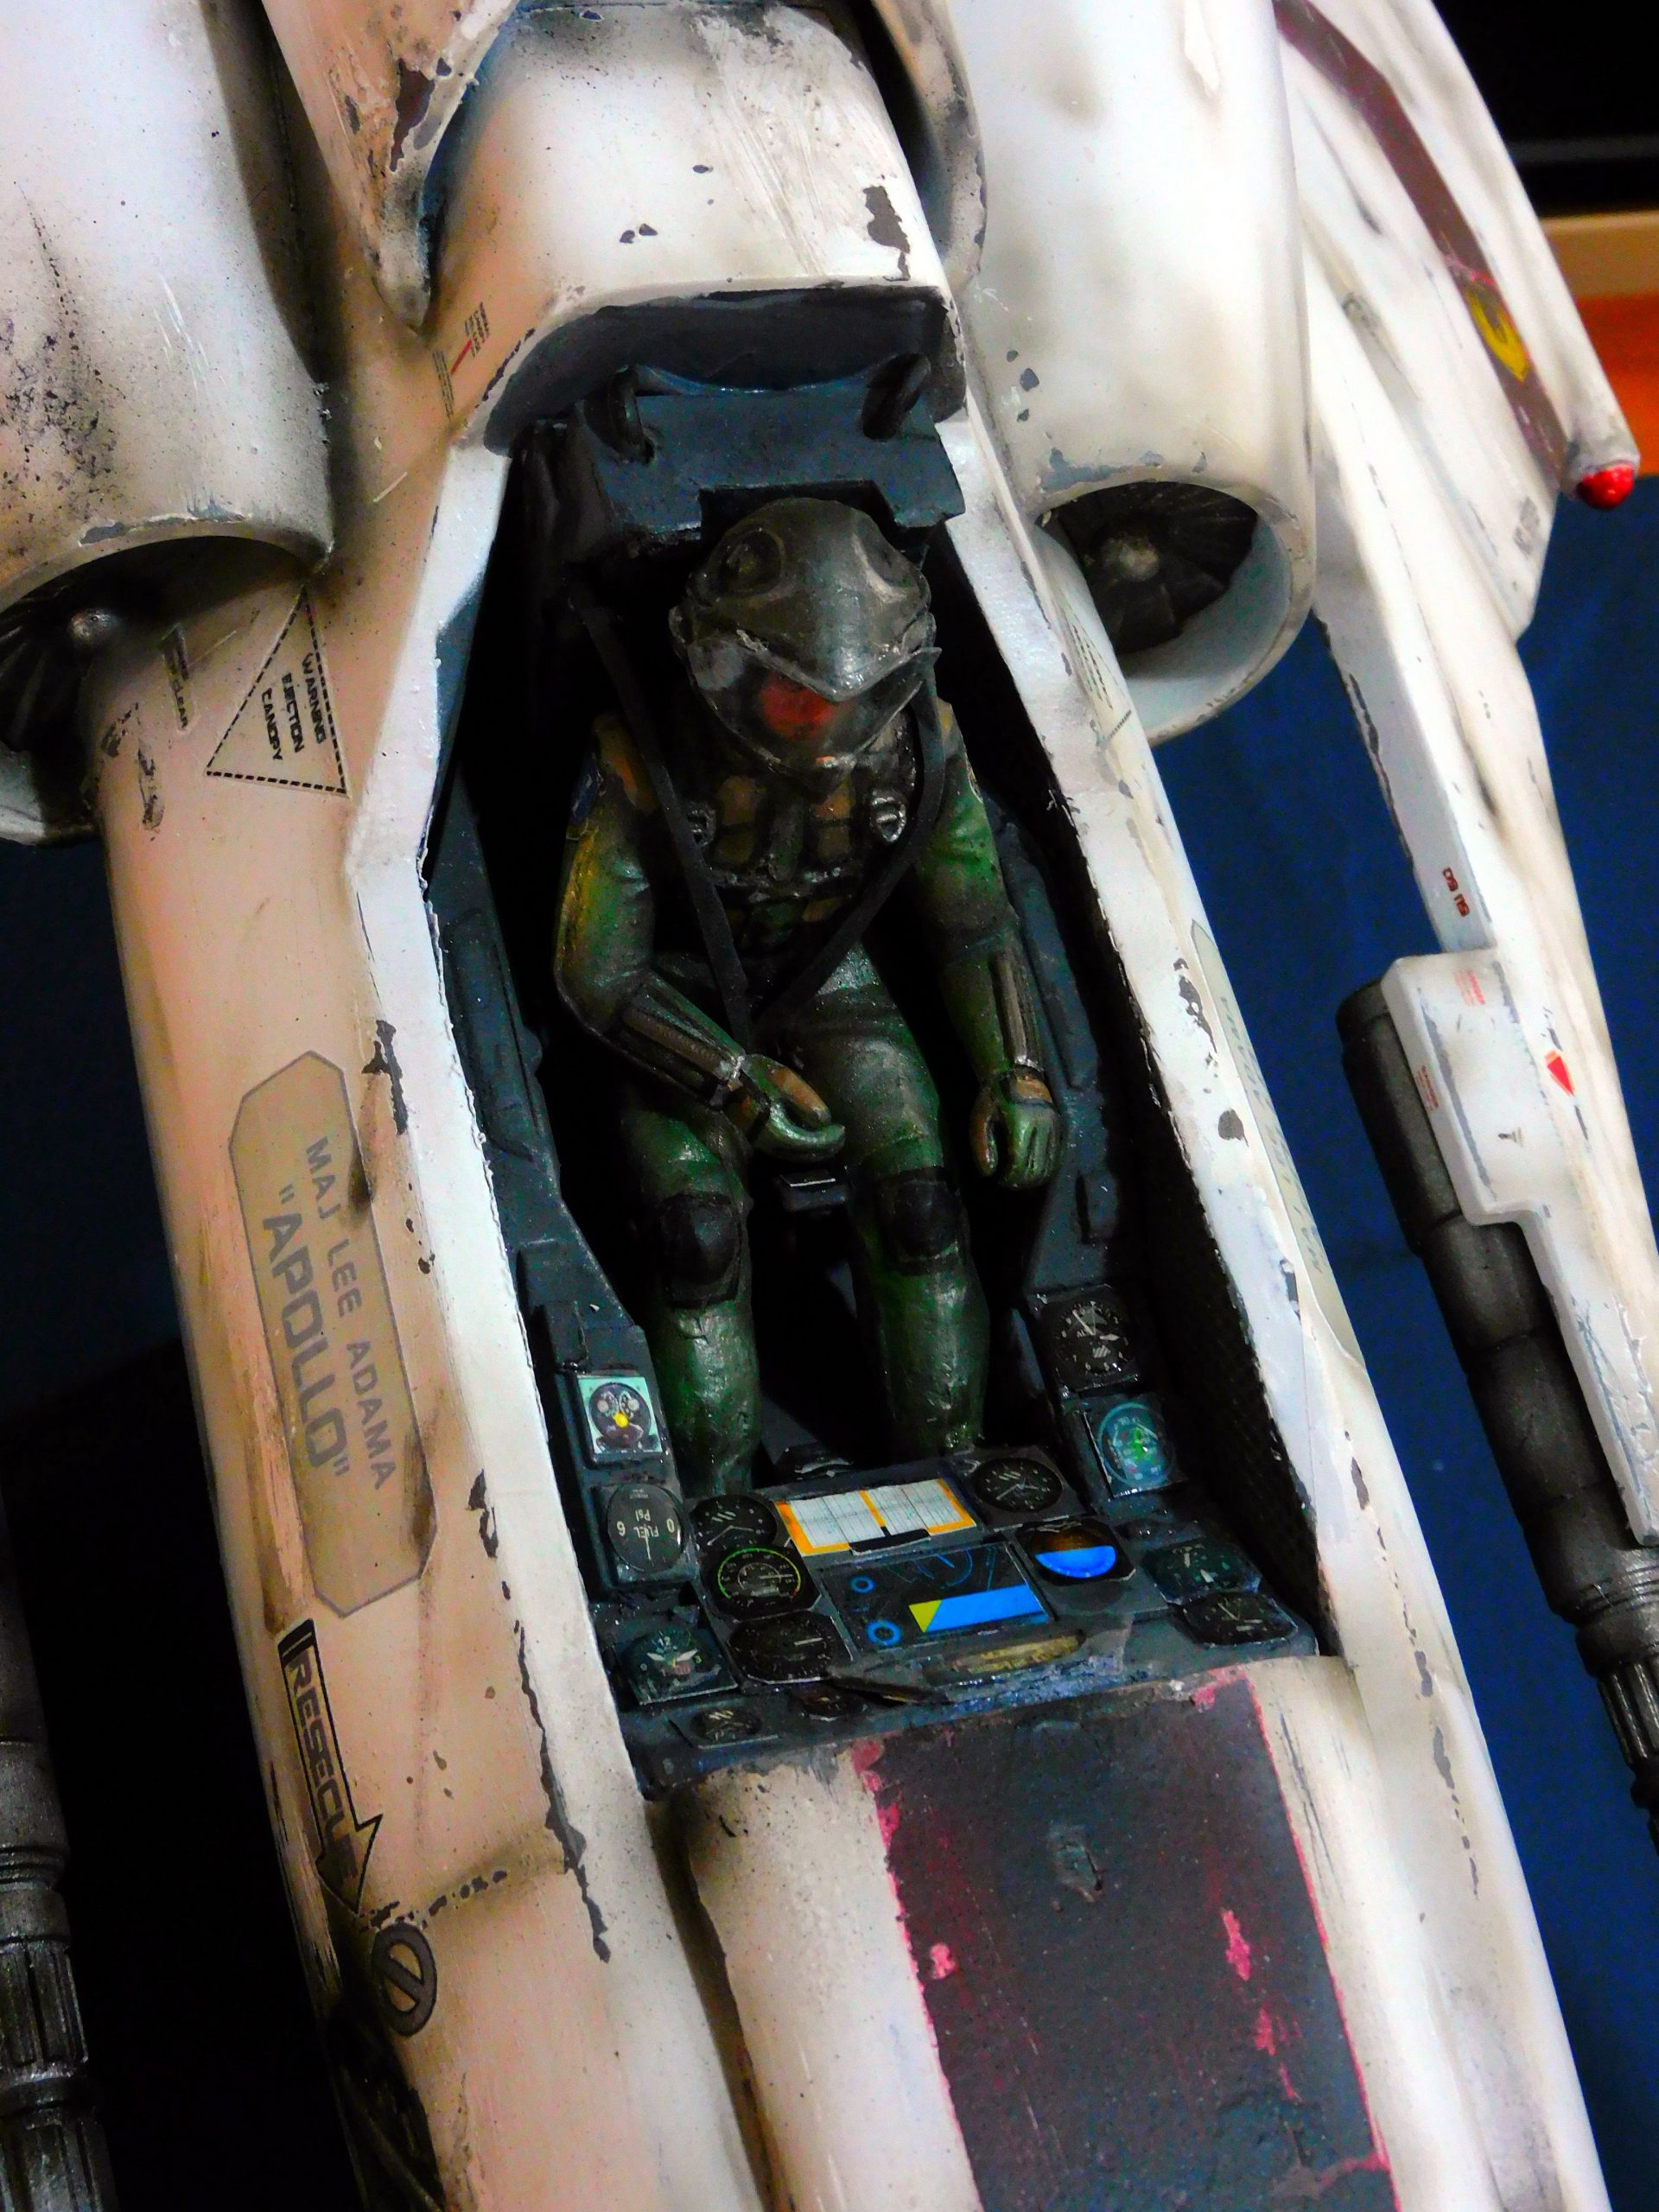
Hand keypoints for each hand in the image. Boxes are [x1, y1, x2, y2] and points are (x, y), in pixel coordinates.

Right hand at [730, 1057, 844, 1160]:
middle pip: (805, 1154)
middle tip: (839, 1137)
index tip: (841, 1128)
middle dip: (825, 1147)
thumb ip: (807, 1103)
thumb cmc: (758, 1078)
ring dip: (813, 1150)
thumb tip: (824, 1120)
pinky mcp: (759, 1140)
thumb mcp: (787, 1084)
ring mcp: (764, 1145)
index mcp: (781, 1132)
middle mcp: (773, 1145)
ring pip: (794, 1155)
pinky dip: (800, 1147)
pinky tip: (806, 1137)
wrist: (727, 1080)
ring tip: (827, 1139)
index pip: (812, 1143)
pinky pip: (785, 1150)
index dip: (830, 1138)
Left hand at [969, 1070, 1062, 1187]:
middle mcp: (1042, 1126)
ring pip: (1050, 1165)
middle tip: (1009, 1182)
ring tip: (1021, 1179)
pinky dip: (1048, 1168)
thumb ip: (982, 1147)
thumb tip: (988, 1174)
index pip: (1019, 1163)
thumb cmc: (994, 1098)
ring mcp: (1054, 1126)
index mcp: (1021, 1124)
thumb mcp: (980, 1120)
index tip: (999, 1180)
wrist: (1016, 1074)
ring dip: (1036, 1178)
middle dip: (1022, 1181)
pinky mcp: (1061, 1127)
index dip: (1009, 1177)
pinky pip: (1059, 1155)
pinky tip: (1036, 1171)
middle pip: (1036, 1168)